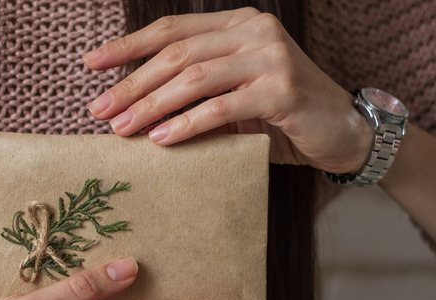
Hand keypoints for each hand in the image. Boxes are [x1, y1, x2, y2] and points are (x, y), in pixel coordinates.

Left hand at [83, 7, 372, 174]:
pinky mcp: (282, 90)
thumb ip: (196, 89)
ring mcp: (270, 57)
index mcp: (238, 24)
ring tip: (122, 129)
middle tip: (99, 109)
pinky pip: (221, 107)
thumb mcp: (234, 94)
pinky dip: (186, 124)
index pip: (172, 30)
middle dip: (132, 83)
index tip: (91, 64)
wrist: (343, 133)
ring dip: (152, 106)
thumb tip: (132, 107)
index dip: (128, 46)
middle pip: (177, 53)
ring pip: (195, 78)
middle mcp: (254, 31)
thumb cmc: (281, 116)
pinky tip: (161, 140)